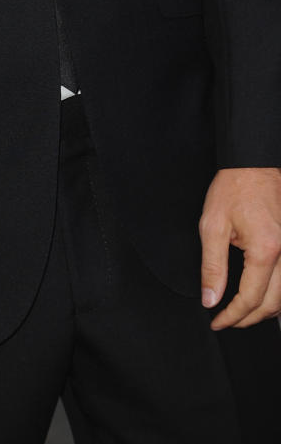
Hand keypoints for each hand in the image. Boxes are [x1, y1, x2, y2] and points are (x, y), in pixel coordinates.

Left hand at [199, 167, 280, 327]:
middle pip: (273, 305)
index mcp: (266, 251)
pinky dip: (277, 295)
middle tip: (227, 320)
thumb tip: (210, 298)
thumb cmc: (234, 188)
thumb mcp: (213, 225)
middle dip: (248, 319)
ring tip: (241, 312)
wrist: (254, 164)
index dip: (232, 316)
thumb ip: (212, 266)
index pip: (251, 299)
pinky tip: (261, 295)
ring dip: (265, 310)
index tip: (217, 321)